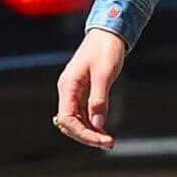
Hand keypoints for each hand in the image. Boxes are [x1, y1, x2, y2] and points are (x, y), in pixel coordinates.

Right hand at [54, 30, 126, 149]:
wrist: (109, 33)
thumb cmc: (106, 49)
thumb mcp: (104, 74)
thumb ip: (99, 99)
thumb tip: (97, 123)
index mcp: (68, 86)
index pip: (67, 119)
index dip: (83, 133)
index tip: (102, 139)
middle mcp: (68, 91)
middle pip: (70, 123)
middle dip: (87, 136)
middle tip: (108, 143)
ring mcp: (74, 92)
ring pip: (77, 121)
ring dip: (90, 132)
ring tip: (108, 141)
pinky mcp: (83, 92)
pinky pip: (84, 114)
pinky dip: (93, 124)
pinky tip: (104, 130)